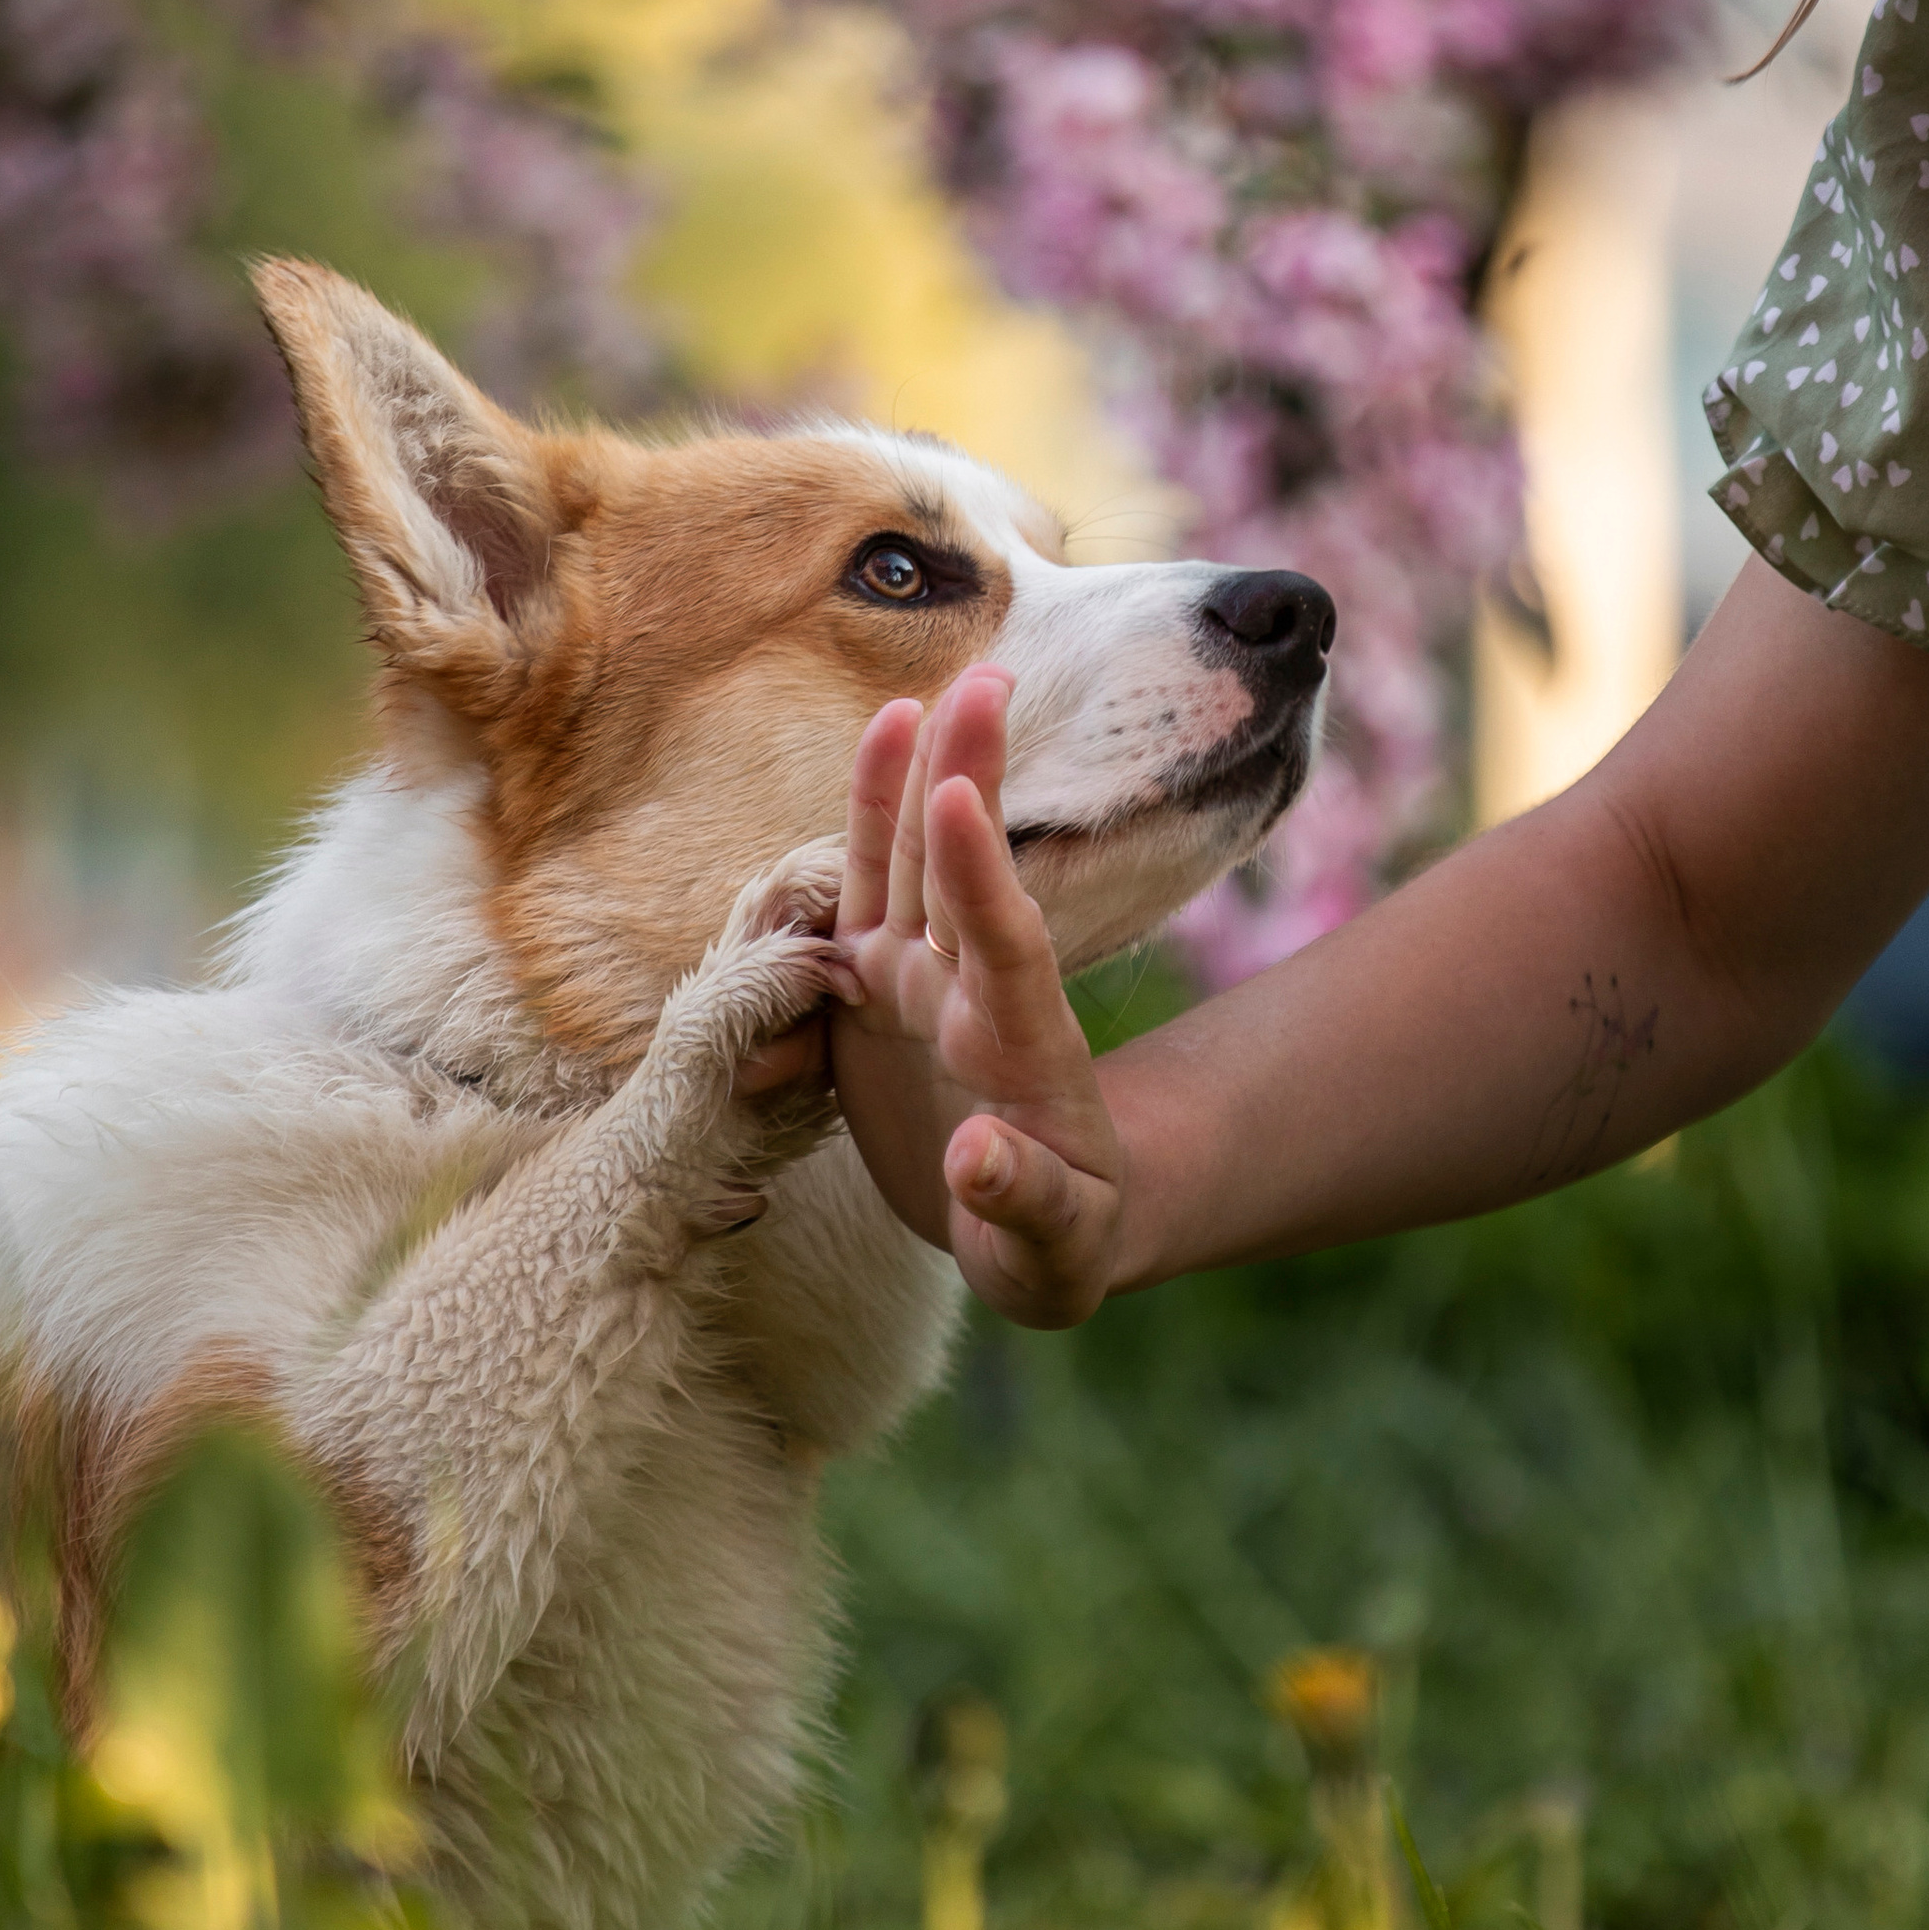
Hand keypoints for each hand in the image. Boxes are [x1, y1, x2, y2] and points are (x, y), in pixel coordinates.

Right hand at [830, 667, 1128, 1325]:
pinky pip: (864, 895)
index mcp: (1022, 1054)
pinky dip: (865, 822)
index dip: (980, 874)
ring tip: (919, 693)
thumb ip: (1024, 1204)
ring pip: (912, 869)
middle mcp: (973, 998)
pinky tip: (879, 737)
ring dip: (915, 782)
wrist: (1045, 1225)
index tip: (958, 797)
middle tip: (981, 680)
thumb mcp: (1057, 1249)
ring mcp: (924, 987)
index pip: (1004, 949)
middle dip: (969, 782)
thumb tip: (977, 1160)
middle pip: (965, 878)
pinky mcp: (878, 996)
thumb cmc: (1063, 1241)